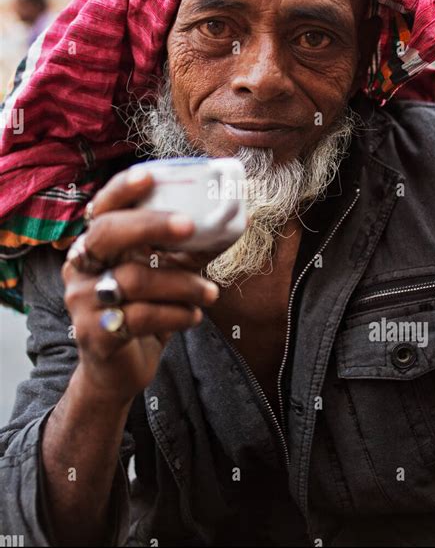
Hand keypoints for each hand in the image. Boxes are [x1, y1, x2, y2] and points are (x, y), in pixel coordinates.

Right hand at [62, 167, 219, 404]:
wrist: (118, 371)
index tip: (151, 176)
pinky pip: (140, 316)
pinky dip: (175, 314)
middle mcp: (82, 267)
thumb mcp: (166, 275)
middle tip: (191, 226)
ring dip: (183, 284)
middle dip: (152, 225)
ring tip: (211, 292)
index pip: (103, 207)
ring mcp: (83, 301)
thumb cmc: (143, 312)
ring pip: (134, 279)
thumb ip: (191, 250)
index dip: (123, 190)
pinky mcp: (95, 334)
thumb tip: (238, 220)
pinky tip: (194, 317)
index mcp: (97, 245)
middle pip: (108, 234)